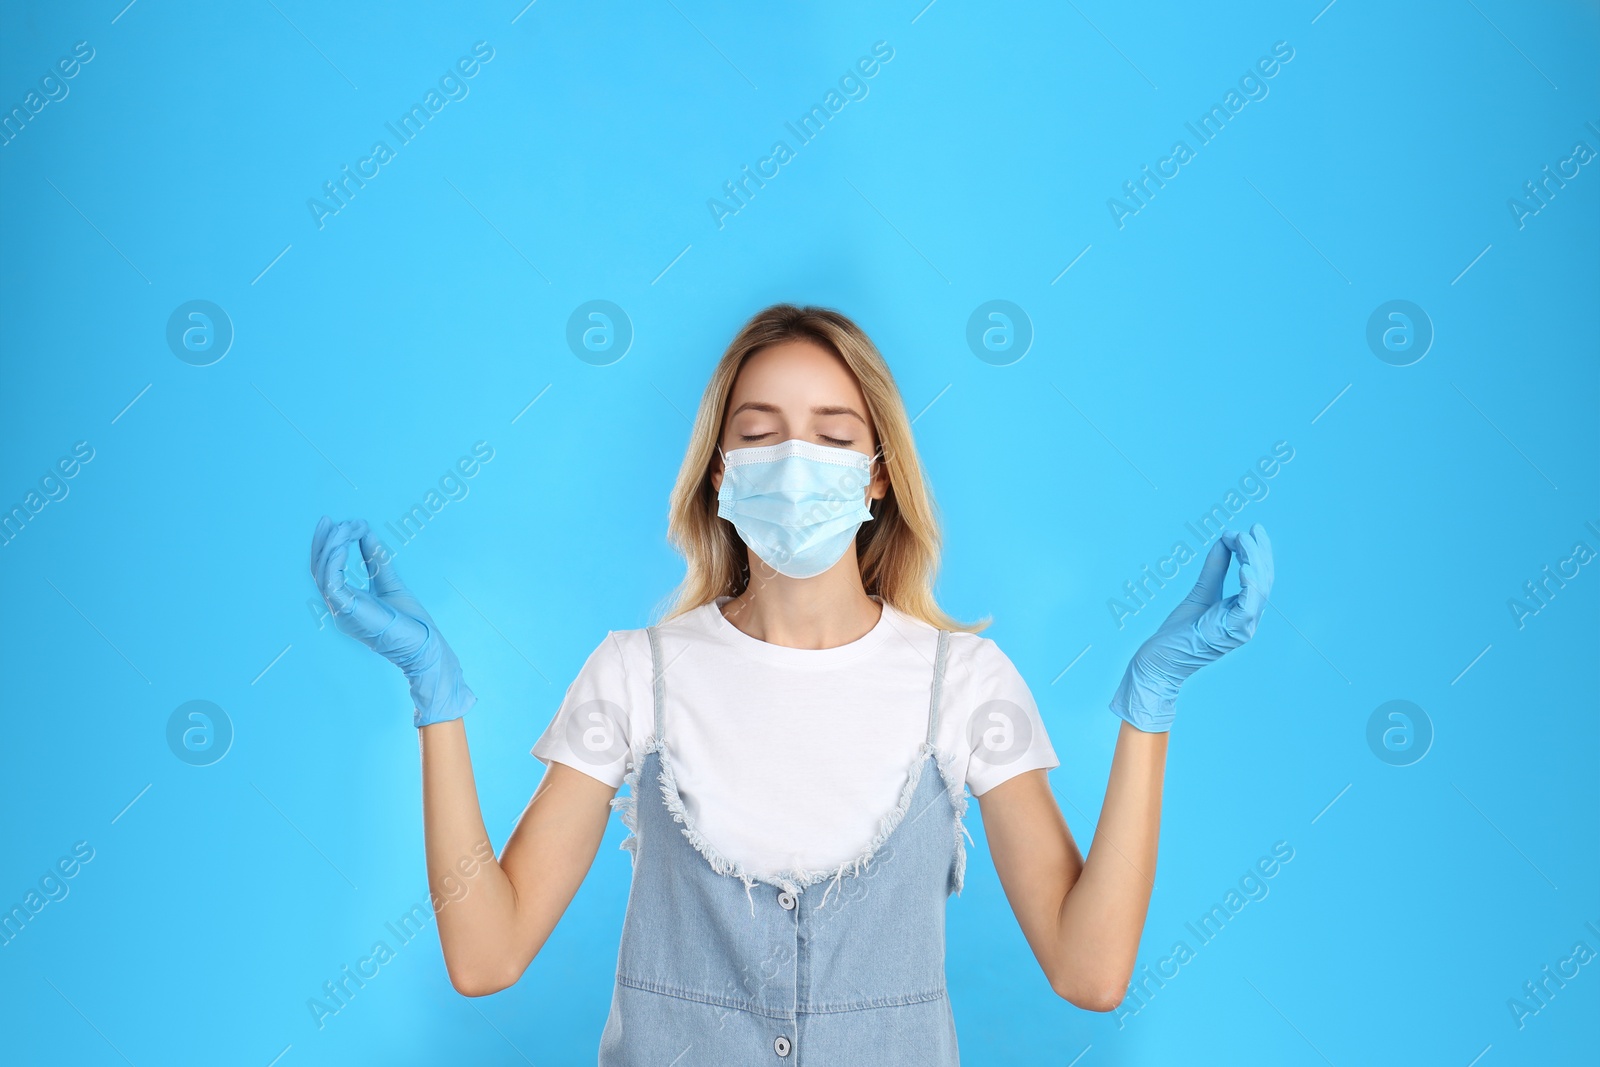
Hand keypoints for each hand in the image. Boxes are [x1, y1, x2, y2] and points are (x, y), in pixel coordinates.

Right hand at [309, 515, 476, 727]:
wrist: (423, 645)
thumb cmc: (410, 622)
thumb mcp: (390, 582)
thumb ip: (377, 560)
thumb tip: (367, 534)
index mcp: (347, 602)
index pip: (328, 571)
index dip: (327, 546)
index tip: (334, 523)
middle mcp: (339, 607)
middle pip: (320, 570)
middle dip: (323, 542)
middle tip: (328, 519)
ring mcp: (341, 611)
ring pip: (323, 574)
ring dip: (330, 547)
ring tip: (342, 528)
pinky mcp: (348, 611)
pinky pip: (332, 582)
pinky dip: (335, 561)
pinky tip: (343, 544)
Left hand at [1109, 523, 1273, 732]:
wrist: (1161, 659)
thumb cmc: (1179, 632)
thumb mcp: (1200, 592)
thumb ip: (1214, 569)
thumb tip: (1223, 541)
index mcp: (1244, 612)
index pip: (1260, 578)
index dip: (1258, 553)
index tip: (1251, 529)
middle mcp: (1248, 621)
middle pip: (1264, 580)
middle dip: (1259, 552)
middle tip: (1252, 529)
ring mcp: (1243, 628)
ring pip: (1260, 589)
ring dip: (1253, 561)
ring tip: (1242, 539)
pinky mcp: (1232, 632)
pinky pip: (1249, 605)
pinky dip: (1249, 584)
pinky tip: (1244, 566)